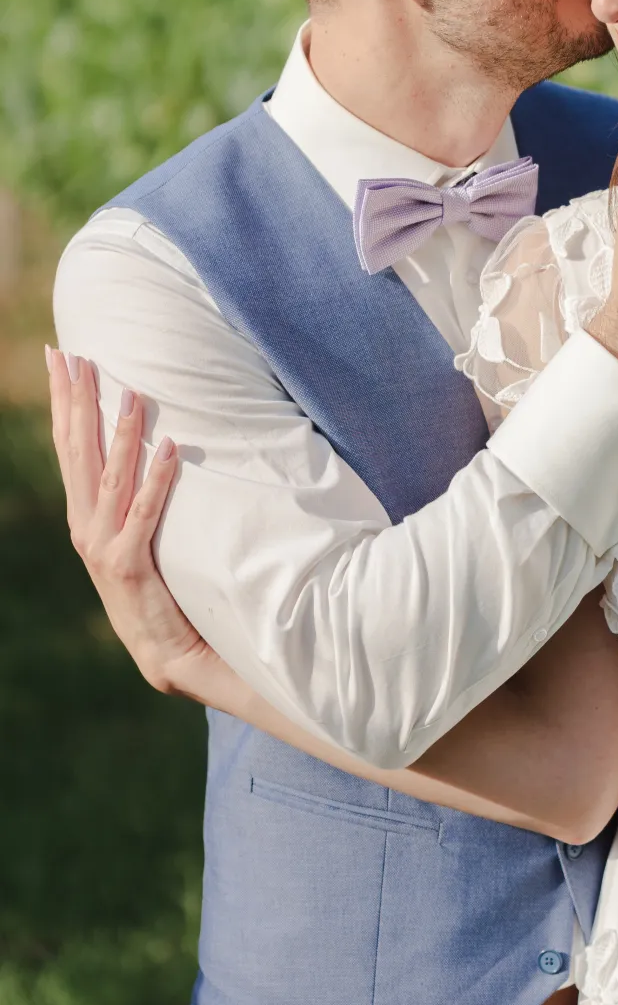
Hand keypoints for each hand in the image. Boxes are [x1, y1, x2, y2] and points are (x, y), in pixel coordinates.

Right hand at [47, 349, 227, 704]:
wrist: (165, 649)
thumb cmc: (157, 587)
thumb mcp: (135, 534)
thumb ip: (132, 496)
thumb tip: (147, 442)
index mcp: (83, 514)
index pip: (69, 445)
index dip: (63, 400)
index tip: (61, 356)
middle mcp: (86, 525)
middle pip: (78, 451)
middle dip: (76, 400)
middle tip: (75, 355)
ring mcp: (104, 546)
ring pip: (111, 476)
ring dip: (122, 432)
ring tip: (132, 391)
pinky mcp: (131, 564)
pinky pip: (145, 513)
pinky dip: (157, 479)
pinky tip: (169, 448)